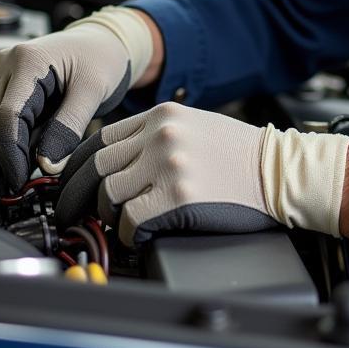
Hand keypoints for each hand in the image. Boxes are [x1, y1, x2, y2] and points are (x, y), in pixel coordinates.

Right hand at [0, 7, 152, 190]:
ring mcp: (1, 71)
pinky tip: (34, 145)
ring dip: (8, 147)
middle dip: (7, 155)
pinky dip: (12, 136)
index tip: (22, 180)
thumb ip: (69, 128)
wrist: (103, 42)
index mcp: (28, 59)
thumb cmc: (102, 59)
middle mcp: (6, 62)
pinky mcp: (3, 82)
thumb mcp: (93, 92)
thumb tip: (45, 166)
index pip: (6, 117)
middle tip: (28, 180)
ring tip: (37, 160)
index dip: (11, 154)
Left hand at [54, 102, 348, 246]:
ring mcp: (170, 164)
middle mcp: (162, 133)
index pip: (99, 139)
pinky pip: (130, 221)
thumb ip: (153, 135)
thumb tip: (109, 163)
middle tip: (74, 214)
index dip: (77, 168)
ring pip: (107, 196)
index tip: (70, 186)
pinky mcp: (179, 196)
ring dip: (110, 216)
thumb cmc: (239, 153)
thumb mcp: (193, 125)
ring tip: (125, 221)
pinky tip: (144, 233)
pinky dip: (130, 233)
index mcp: (162, 114)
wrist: (278, 170)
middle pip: (95, 168)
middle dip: (78, 196)